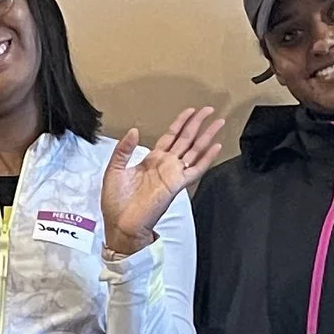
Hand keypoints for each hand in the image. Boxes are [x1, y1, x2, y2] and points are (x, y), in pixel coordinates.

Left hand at [102, 108, 226, 256]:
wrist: (121, 224)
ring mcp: (173, 174)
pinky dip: (207, 158)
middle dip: (198, 124)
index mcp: (151, 160)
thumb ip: (123, 149)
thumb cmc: (116, 203)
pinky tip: (216, 146)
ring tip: (218, 122)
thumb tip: (134, 130)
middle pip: (186, 139)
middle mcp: (165, 165)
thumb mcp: (114, 169)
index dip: (181, 123)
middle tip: (209, 110)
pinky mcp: (177, 185)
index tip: (190, 111)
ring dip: (207, 136)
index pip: (170, 137)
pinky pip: (196, 169)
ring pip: (195, 150)